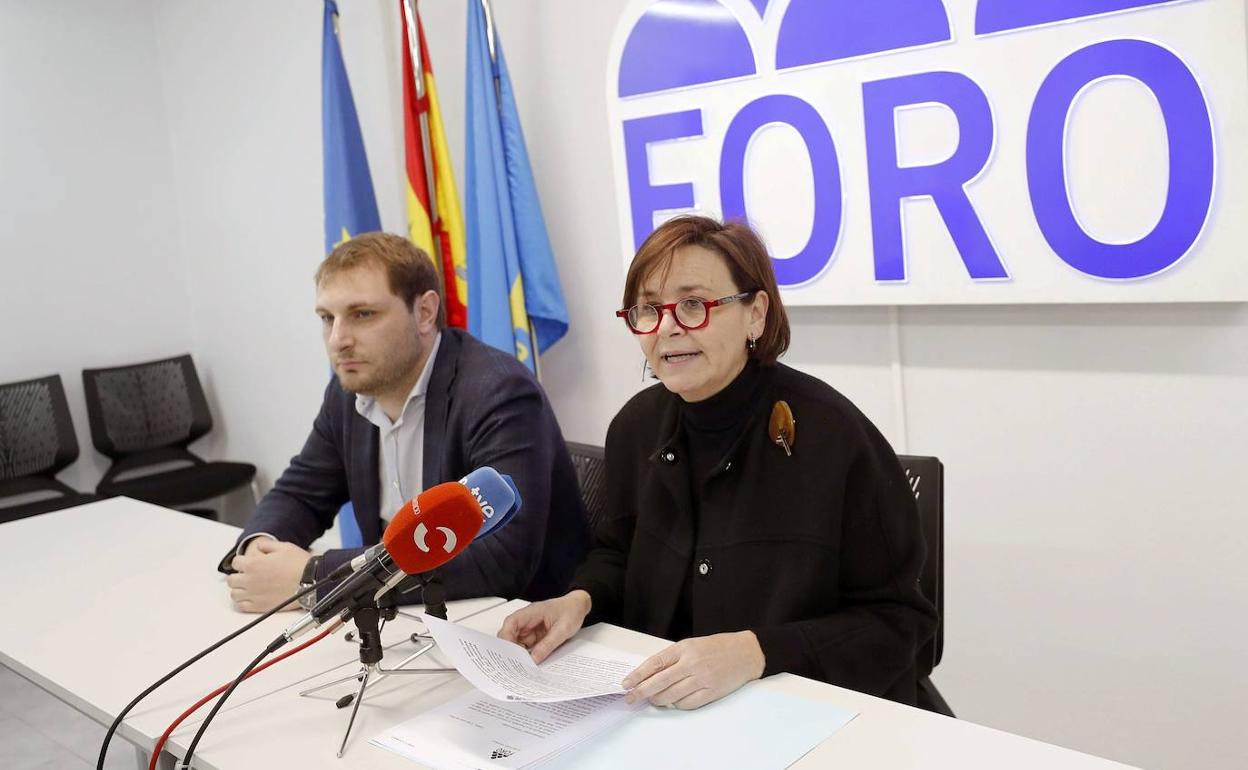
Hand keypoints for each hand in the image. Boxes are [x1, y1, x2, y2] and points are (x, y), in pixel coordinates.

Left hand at [225, 539, 310, 612]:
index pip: (235, 562)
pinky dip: (243, 602)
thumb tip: (259, 546)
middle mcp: (250, 580)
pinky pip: (242, 606)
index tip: (248, 562)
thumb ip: (266, 545)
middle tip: (248, 575)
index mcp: (253, 564)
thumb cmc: (299, 564)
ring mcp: (254, 595)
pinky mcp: (260, 606)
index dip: (242, 561)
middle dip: (238, 575)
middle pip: (232, 580)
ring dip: (239, 589)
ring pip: (234, 594)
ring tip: (248, 587)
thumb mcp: (283, 546)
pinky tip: (251, 597)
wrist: (311, 580)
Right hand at [498, 590, 591, 662]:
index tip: (509, 652)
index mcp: (531, 613)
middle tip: (516, 664)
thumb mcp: (562, 629)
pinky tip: (530, 663)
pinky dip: (527, 655)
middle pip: (510, 634)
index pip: (511, 623)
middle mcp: (527, 620)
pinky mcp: (535, 636)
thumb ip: (548, 644)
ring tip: (523, 667)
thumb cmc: (571, 611)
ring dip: (519, 654)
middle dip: (511, 649)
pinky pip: (527, 646)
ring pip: (517, 643)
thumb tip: (534, 659)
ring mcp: (530, 628)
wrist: (579, 607)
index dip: (506, 637)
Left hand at [623, 631, 764, 709]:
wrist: (746, 653)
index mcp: (684, 648)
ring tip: (653, 700)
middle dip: (641, 692)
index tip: (626, 684)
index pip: (655, 663)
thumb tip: (650, 676)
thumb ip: (673, 659)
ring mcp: (702, 679)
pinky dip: (677, 705)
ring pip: (671, 696)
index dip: (638, 675)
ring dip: (658, 700)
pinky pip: (687, 704)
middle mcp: (692, 663)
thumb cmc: (717, 647)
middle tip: (630, 698)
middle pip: (659, 682)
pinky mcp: (711, 692)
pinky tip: (673, 702)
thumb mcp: (692, 645)